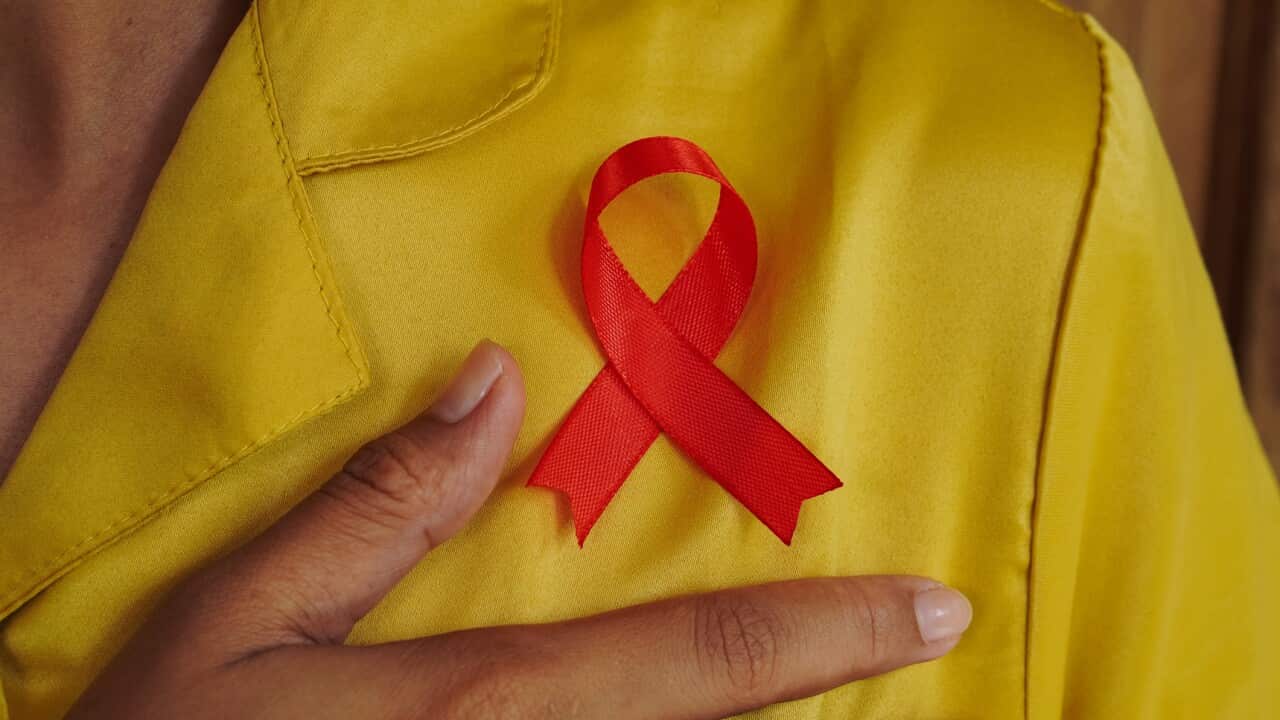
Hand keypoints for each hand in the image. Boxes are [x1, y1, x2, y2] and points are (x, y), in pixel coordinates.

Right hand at [68, 341, 971, 718]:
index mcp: (488, 711)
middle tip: (914, 636)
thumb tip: (492, 387)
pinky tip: (686, 710)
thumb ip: (375, 509)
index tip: (938, 610)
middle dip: (829, 689)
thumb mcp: (241, 622)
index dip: (835, 635)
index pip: (702, 663)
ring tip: (825, 672)